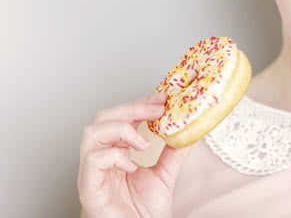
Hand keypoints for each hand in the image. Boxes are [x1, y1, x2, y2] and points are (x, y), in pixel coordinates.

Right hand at [77, 91, 189, 217]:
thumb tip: (188, 130)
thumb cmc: (144, 213)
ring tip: (143, 141)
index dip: (140, 103)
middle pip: (104, 117)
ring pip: (92, 133)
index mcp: (116, 152)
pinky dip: (114, 157)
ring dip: (121, 129)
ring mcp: (92, 173)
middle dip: (132, 108)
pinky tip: (131, 165)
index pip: (121, 116)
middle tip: (157, 110)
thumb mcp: (165, 174)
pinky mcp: (89, 188)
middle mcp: (101, 158)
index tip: (162, 98)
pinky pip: (93, 161)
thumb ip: (173, 151)